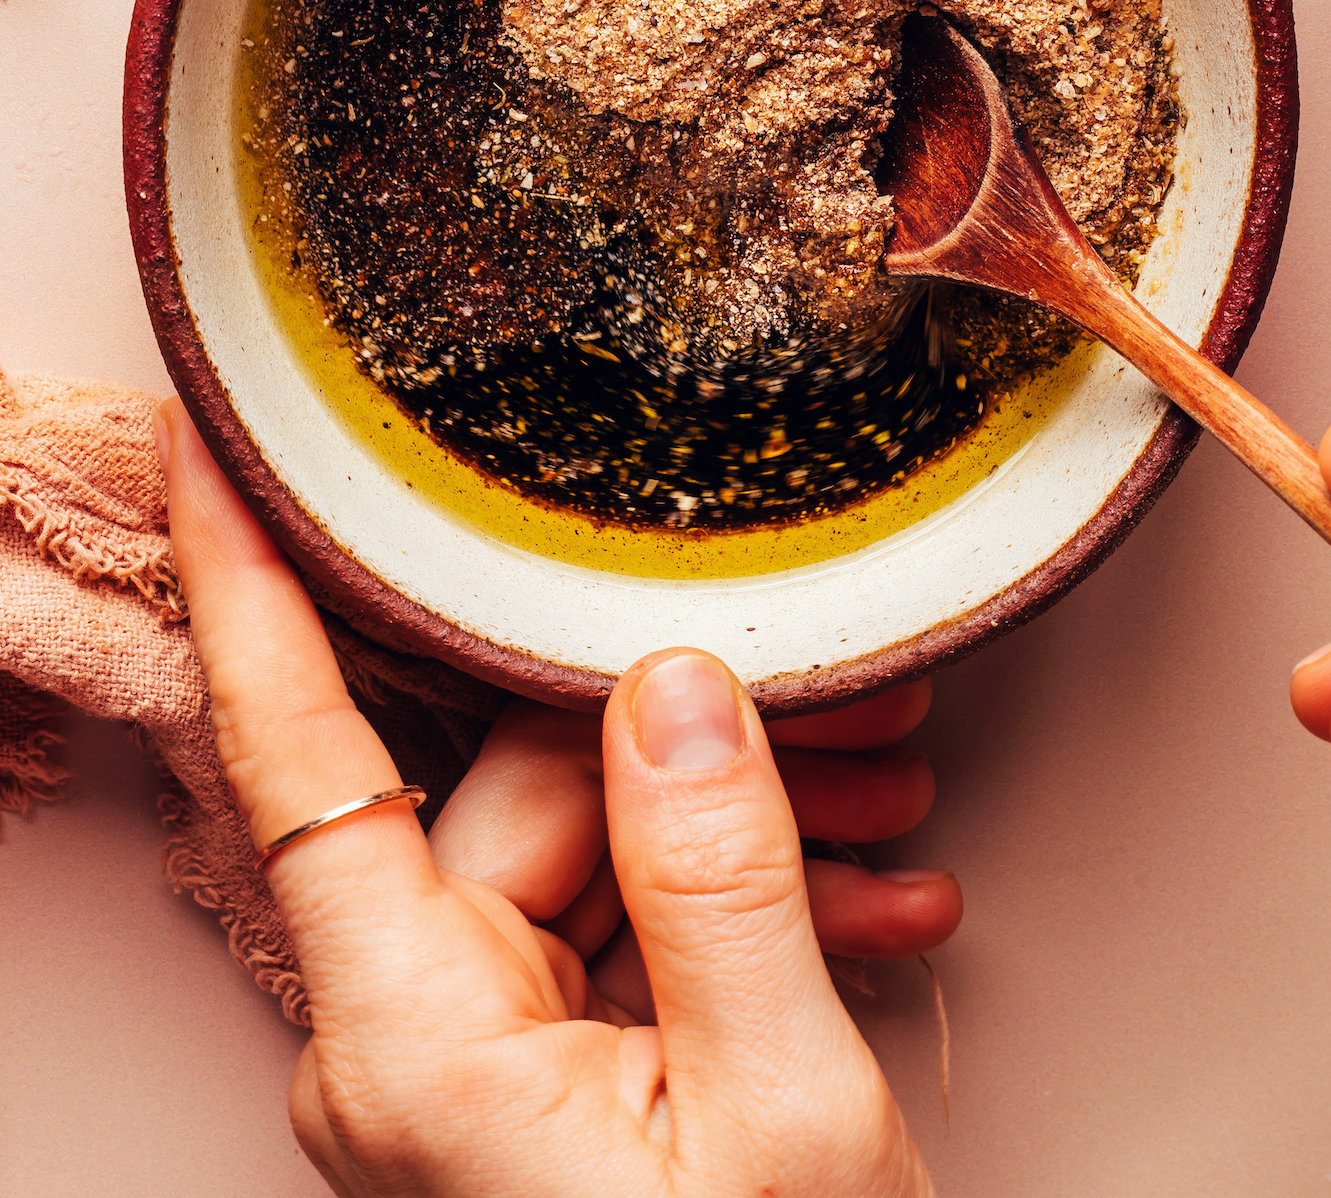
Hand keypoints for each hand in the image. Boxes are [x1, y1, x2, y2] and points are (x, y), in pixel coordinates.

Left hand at [158, 400, 957, 1196]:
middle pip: (510, 790)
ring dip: (743, 823)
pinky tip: (861, 901)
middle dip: (686, 728)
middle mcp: (405, 1048)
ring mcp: (463, 1064)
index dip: (247, 584)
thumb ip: (720, 878)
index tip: (213, 447)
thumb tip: (668, 683)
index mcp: (413, 1051)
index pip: (297, 761)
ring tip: (888, 809)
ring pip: (581, 850)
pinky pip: (611, 931)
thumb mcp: (783, 1113)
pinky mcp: (525, 1078)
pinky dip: (733, 910)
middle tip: (849, 695)